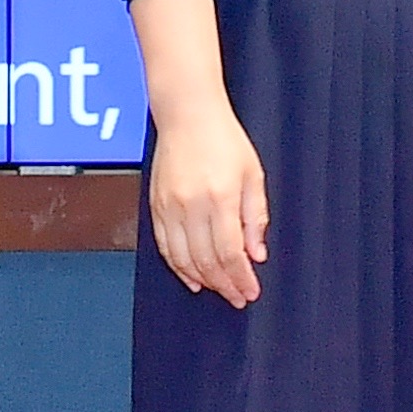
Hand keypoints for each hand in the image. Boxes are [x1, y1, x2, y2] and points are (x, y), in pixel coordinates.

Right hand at [146, 102, 267, 308]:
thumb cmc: (223, 139)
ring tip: (218, 289)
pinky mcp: (155, 205)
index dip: (240, 278)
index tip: (249, 291)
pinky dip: (177, 266)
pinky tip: (191, 276)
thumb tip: (256, 254)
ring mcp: (169, 206)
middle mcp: (191, 205)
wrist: (187, 114)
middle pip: (206, 261)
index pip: (230, 252)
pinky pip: (165, 246)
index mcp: (220, 197)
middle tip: (237, 297)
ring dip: (201, 279)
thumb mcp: (253, 175)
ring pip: (182, 258)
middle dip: (224, 284)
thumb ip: (255, 217)